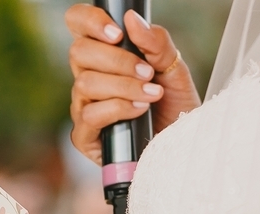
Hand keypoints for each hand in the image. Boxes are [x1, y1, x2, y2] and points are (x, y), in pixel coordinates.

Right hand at [66, 5, 200, 163]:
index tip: (118, 33)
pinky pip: (90, 115)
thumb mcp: (174, 69)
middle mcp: (88, 79)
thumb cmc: (175, 108)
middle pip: (78, 52)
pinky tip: (139, 111)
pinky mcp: (84, 136)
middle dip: (117, 60)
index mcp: (103, 56)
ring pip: (85, 83)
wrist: (181, 146)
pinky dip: (118, 109)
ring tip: (150, 95)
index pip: (78, 24)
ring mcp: (83, 107)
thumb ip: (156, 43)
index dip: (89, 21)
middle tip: (147, 72)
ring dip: (123, 86)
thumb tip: (132, 20)